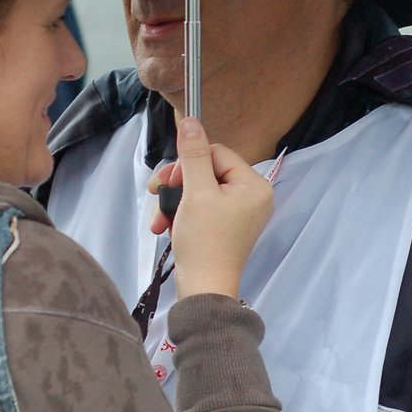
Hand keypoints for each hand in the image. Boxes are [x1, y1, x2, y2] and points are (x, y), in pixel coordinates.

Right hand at [148, 117, 272, 297]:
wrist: (203, 290)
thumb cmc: (204, 242)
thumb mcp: (196, 193)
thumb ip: (193, 155)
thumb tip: (190, 120)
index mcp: (255, 185)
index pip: (217, 153)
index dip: (189, 163)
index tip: (168, 181)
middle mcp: (252, 197)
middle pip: (206, 170)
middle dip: (177, 184)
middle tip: (156, 194)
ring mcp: (239, 213)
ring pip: (198, 189)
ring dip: (174, 201)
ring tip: (158, 218)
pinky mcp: (224, 226)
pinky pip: (200, 207)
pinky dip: (180, 214)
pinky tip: (164, 226)